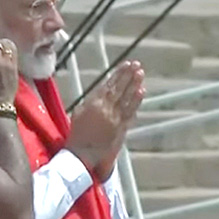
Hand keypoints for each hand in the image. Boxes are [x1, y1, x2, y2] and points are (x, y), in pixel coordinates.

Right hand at [67, 60, 144, 178]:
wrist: (82, 153)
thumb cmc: (77, 133)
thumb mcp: (78, 112)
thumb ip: (91, 101)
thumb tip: (102, 91)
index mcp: (93, 104)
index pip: (109, 85)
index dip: (118, 74)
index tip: (126, 64)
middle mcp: (105, 109)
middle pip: (120, 89)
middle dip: (128, 76)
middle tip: (136, 65)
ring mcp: (115, 118)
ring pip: (127, 98)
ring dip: (134, 85)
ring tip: (140, 73)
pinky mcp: (121, 127)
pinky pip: (130, 111)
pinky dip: (136, 101)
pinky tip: (141, 91)